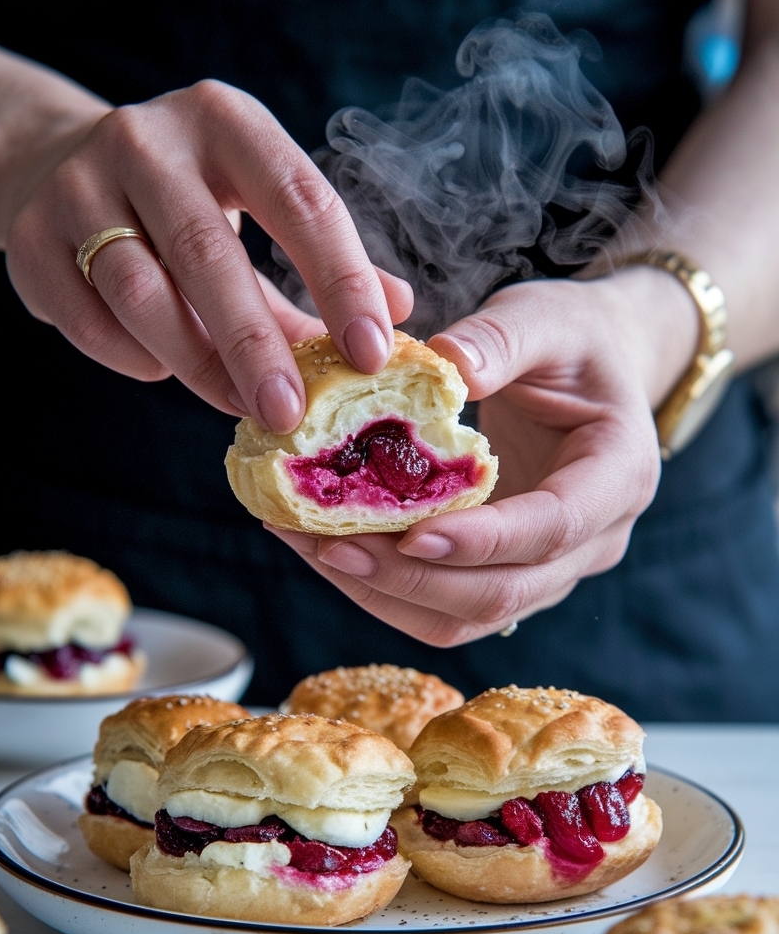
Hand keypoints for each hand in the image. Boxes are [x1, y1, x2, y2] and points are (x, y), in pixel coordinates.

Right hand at [6, 81, 411, 429]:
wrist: (58, 170)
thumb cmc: (188, 206)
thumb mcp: (259, 210)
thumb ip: (323, 266)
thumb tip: (401, 313)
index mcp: (225, 121)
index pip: (300, 199)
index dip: (340, 280)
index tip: (373, 353)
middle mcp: (146, 140)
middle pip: (209, 253)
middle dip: (257, 345)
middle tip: (292, 414)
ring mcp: (77, 185)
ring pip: (140, 294)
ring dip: (195, 363)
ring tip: (239, 404)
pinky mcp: (28, 238)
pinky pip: (88, 322)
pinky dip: (134, 359)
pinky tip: (164, 368)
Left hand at [267, 267, 697, 644]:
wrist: (595, 372)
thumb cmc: (574, 339)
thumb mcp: (547, 316)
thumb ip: (502, 338)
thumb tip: (446, 365)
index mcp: (619, 475)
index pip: (553, 527)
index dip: (483, 540)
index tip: (412, 534)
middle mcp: (593, 542)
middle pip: (503, 593)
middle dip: (411, 578)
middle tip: (331, 544)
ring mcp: (551, 572)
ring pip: (466, 617)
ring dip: (386, 594)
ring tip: (315, 548)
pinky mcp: (507, 577)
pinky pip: (444, 609)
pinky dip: (385, 591)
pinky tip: (331, 551)